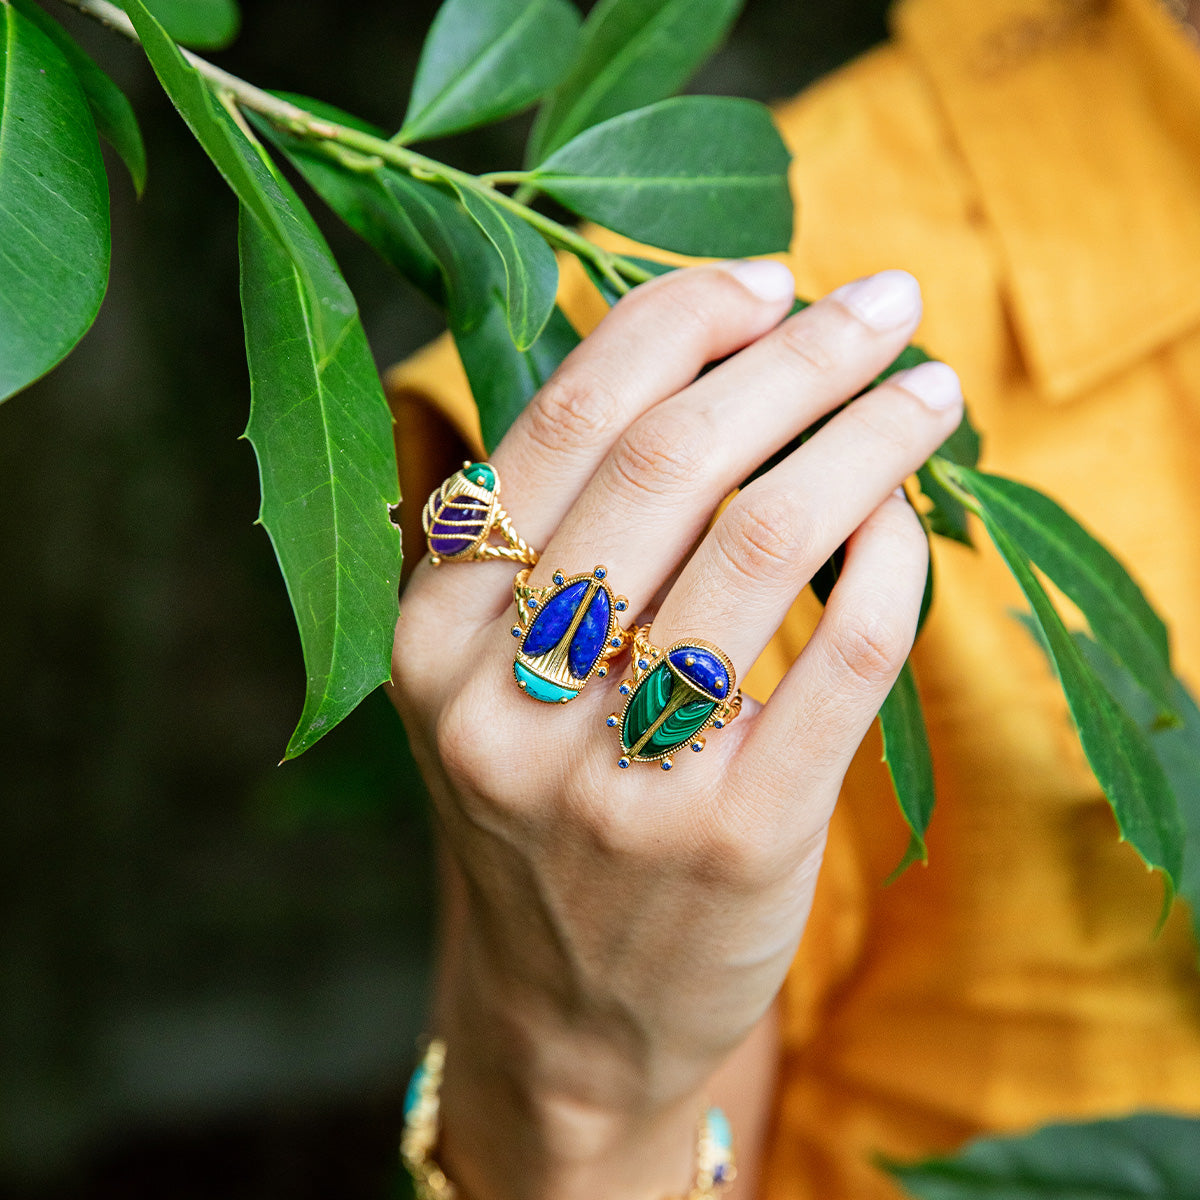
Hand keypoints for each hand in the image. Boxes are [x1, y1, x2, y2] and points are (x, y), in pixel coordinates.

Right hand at [389, 262, 961, 1199]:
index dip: (680, 321)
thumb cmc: (541, 808)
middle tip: (882, 302)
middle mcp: (503, 699)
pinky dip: (892, 558)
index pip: (567, 421)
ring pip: (769, 540)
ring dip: (868, 436)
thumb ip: (557, 527)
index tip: (772, 281)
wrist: (564, 1015)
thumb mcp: (488, 672)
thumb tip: (703, 348)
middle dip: (797, 355)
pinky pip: (844, 656)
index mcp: (431, 631)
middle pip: (674, 463)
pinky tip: (907, 518)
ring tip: (926, 392)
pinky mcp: (733, 842)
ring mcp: (617, 780)